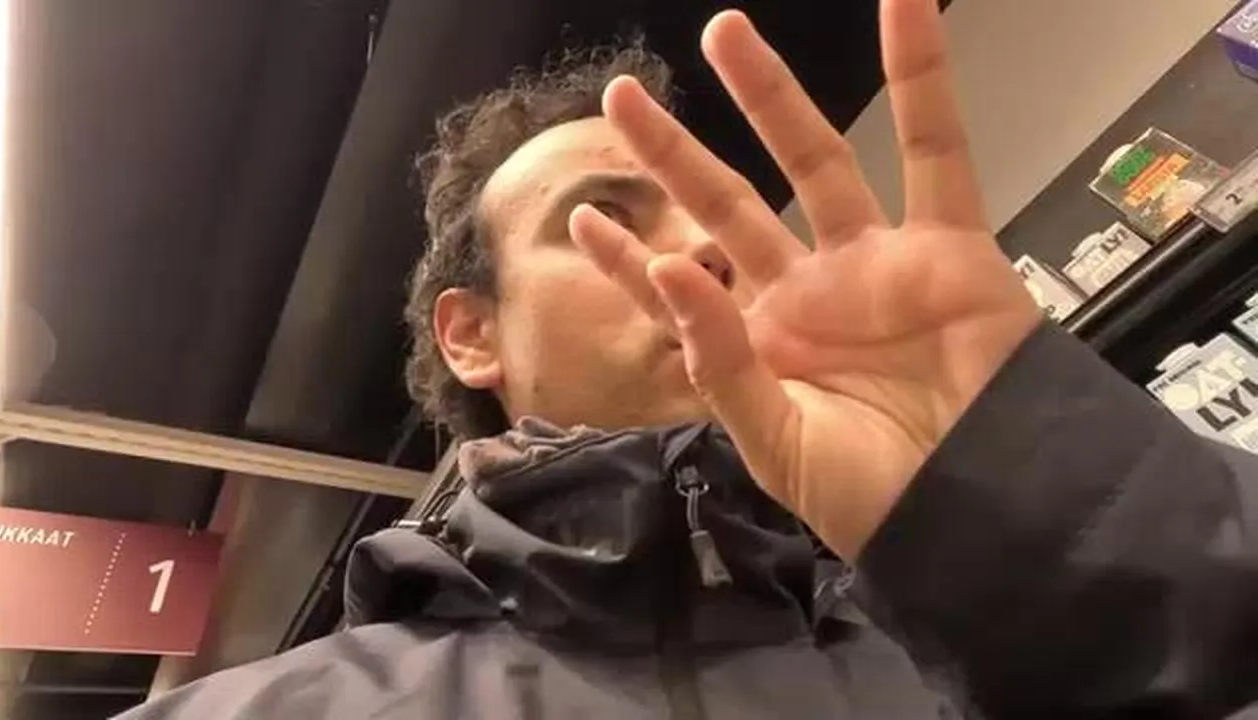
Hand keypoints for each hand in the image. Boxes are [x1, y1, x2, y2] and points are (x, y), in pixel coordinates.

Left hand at [569, 1, 1040, 559]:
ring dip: (771, 94)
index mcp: (761, 347)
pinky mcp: (949, 245)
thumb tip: (671, 264)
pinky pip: (937, 149)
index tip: (583, 219)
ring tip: (722, 33)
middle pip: (727, 206)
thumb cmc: (874, 497)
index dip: (630, 260)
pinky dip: (925, 75)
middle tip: (620, 96)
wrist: (983, 512)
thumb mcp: (776, 444)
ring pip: (816, 160)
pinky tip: (906, 7)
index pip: (679, 293)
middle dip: (675, 154)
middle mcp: (809, 294)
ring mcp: (876, 263)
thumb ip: (719, 358)